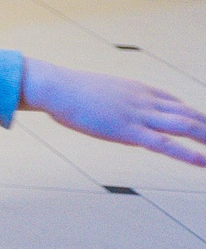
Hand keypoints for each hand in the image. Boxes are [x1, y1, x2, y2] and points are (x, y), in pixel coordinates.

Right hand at [22, 60, 205, 166]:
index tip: (202, 125)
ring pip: (184, 126)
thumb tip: (118, 119)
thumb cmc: (69, 90)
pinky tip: (203, 161)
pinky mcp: (129, 130)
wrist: (57, 87)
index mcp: (138, 90)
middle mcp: (145, 101)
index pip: (175, 102)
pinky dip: (187, 153)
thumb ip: (116, 104)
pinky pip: (165, 144)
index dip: (194, 115)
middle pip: (188, 114)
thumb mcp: (99, 93)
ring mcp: (139, 115)